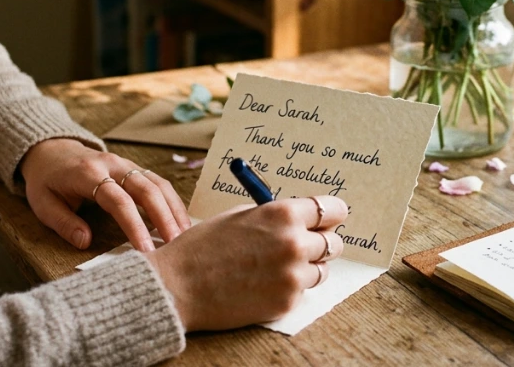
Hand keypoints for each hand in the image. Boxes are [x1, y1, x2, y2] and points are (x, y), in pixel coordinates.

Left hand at [19, 138, 190, 251]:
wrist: (50, 150)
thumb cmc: (47, 181)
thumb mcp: (43, 204)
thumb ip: (64, 223)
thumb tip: (85, 243)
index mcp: (88, 174)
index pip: (118, 201)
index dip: (134, 226)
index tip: (145, 250)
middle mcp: (112, 165)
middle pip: (147, 189)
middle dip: (164, 218)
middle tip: (175, 245)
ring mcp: (126, 163)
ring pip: (158, 183)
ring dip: (174, 209)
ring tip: (184, 235)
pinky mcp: (134, 167)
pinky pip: (158, 182)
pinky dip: (171, 201)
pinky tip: (179, 220)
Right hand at [144, 196, 347, 330]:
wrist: (178, 285)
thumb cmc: (205, 246)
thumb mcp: (242, 215)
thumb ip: (277, 216)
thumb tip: (305, 218)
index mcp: (284, 214)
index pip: (333, 209)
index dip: (330, 214)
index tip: (328, 219)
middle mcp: (294, 244)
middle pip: (334, 243)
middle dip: (321, 243)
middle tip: (303, 245)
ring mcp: (292, 277)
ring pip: (321, 270)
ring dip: (305, 268)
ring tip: (275, 266)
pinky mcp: (286, 303)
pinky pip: (300, 292)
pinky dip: (287, 288)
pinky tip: (261, 284)